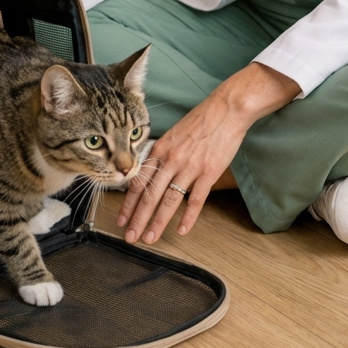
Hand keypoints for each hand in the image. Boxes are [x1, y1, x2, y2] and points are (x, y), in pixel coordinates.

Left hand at [117, 62, 299, 244]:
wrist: (226, 109)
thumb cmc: (201, 120)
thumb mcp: (173, 134)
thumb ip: (162, 155)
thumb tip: (151, 175)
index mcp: (160, 150)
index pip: (138, 182)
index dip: (128, 204)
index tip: (121, 220)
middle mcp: (171, 160)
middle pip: (149, 195)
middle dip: (137, 219)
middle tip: (130, 237)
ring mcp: (190, 167)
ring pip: (169, 200)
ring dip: (158, 222)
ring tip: (150, 238)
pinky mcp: (209, 172)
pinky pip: (195, 199)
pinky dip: (188, 217)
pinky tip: (182, 230)